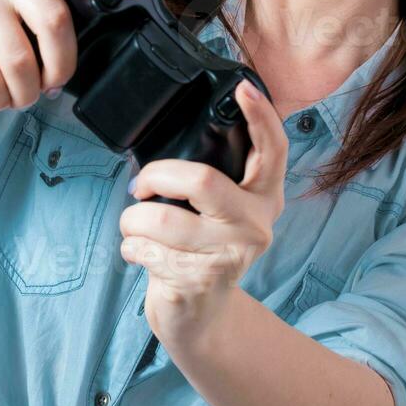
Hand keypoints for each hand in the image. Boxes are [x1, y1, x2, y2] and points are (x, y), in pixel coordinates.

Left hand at [119, 78, 287, 342]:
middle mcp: (255, 225)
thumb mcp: (219, 214)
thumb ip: (211, 180)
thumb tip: (166, 141)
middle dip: (157, 176)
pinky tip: (140, 254)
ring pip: (161, 220)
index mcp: (263, 199)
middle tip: (141, 185)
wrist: (201, 317)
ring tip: (135, 227)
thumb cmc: (201, 250)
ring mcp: (229, 256)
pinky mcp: (199, 281)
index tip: (243, 88)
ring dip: (132, 220)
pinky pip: (146, 250)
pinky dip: (130, 248)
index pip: (274, 151)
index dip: (262, 118)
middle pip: (204, 181)